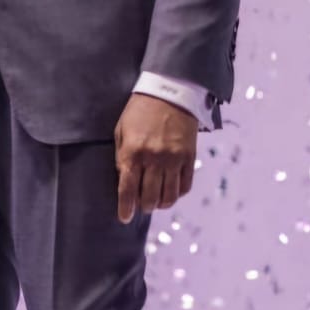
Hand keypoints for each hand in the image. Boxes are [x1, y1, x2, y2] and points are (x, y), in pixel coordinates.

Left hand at [114, 95, 196, 223]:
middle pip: (148, 197)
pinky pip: (184, 186)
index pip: (127, 189)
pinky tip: (170, 190)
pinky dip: (177, 194)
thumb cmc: (139, 110)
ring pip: (168, 196)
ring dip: (160, 204)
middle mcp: (153, 159)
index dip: (125, 208)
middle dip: (143, 206)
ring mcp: (173, 159)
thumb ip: (121, 155)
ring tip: (155, 201)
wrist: (169, 92)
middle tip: (140, 205)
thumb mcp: (121, 129)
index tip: (124, 218)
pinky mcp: (189, 157)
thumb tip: (123, 179)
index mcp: (132, 152)